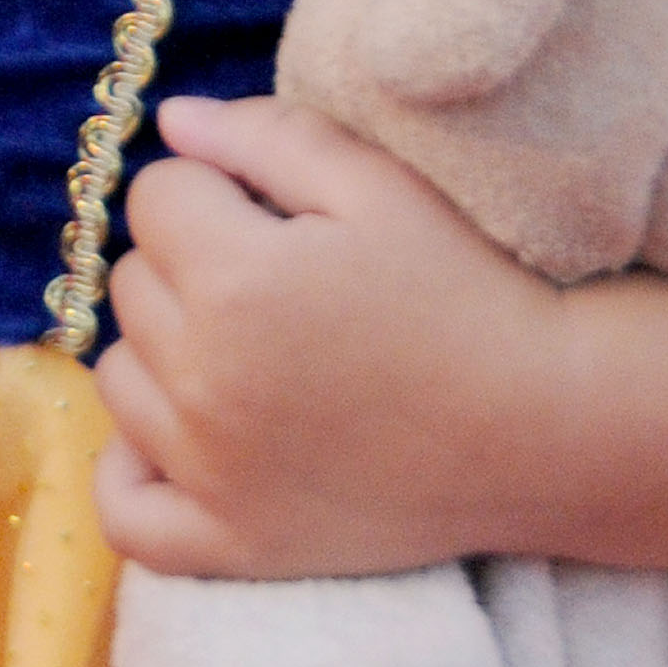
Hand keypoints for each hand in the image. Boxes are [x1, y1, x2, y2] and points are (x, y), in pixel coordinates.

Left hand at [94, 96, 566, 579]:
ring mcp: (211, 472)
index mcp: (236, 280)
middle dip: (188, 262)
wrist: (548, 428)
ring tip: (250, 352)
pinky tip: (179, 440)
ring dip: (163, 353)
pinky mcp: (231, 544)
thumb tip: (173, 123)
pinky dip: (133, 471)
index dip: (214, 189)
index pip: (154, 195)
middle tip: (276, 282)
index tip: (275, 214)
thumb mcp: (378, 186)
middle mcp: (205, 380)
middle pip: (130, 281)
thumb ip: (266, 135)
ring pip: (118, 376)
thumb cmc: (469, 291)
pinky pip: (123, 510)